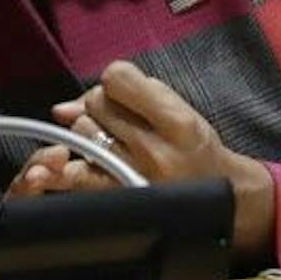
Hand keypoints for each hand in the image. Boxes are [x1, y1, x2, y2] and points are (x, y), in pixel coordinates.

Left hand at [11, 60, 275, 264]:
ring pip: (81, 133)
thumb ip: (127, 97)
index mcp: (178, 122)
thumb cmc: (196, 149)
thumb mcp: (178, 111)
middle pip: (96, 103)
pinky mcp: (116, 201)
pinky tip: (56, 167)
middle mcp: (155, 151)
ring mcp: (132, 178)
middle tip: (123, 124)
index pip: (117, 77)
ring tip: (114, 146)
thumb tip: (60, 110)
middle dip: (103, 107)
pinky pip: (75, 175)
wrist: (224, 203)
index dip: (117, 82)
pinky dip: (63, 168)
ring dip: (88, 134)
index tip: (127, 94)